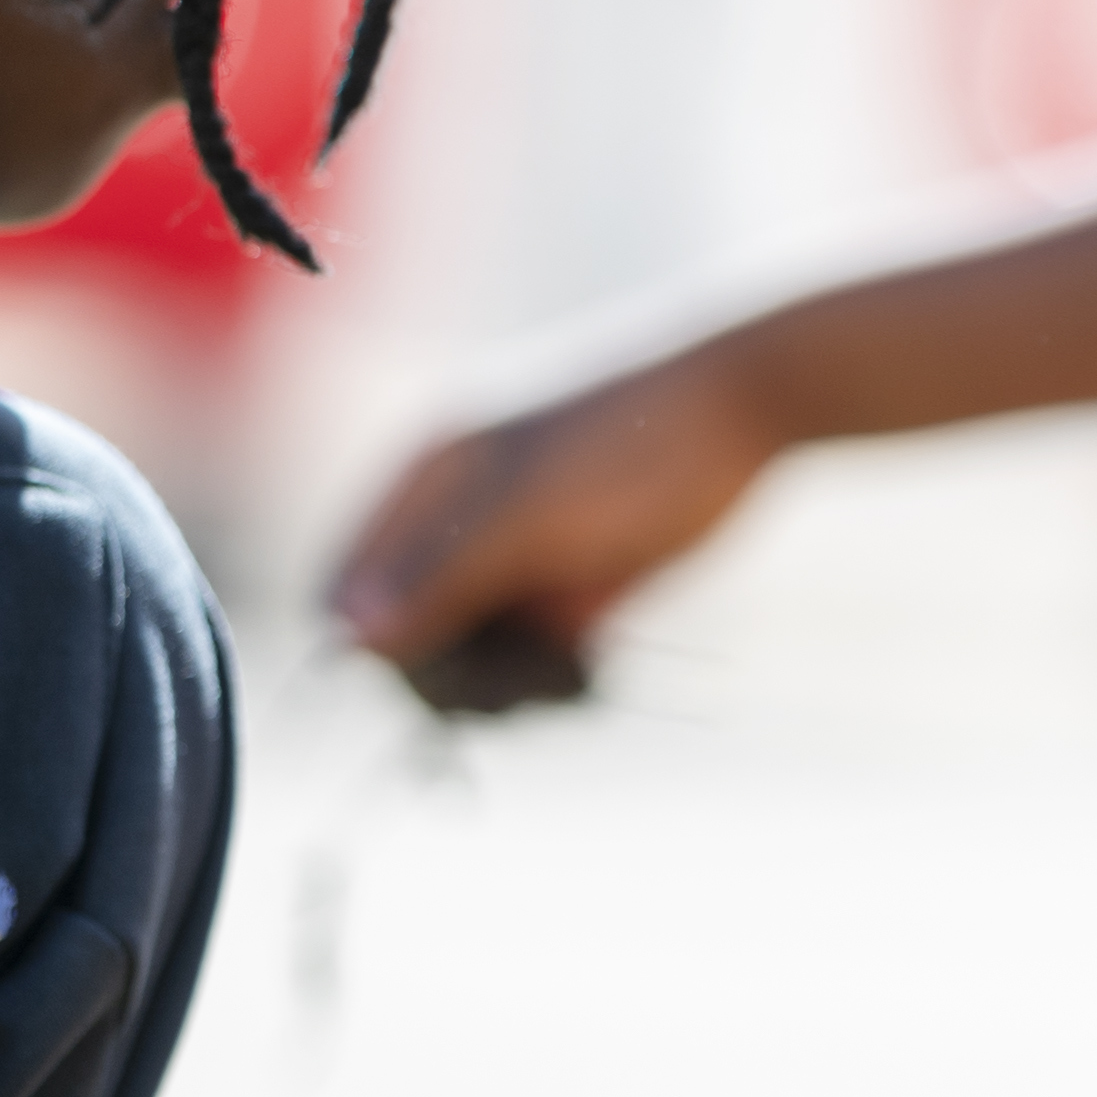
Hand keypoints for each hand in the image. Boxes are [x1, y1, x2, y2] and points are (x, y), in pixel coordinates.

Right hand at [324, 343, 781, 707]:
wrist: (749, 409)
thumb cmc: (627, 442)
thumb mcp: (526, 513)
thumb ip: (440, 576)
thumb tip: (349, 638)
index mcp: (424, 483)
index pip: (347, 587)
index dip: (374, 645)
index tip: (433, 674)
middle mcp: (459, 523)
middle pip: (409, 635)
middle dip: (447, 674)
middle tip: (509, 687)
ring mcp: (517, 558)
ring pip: (473, 656)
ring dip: (502, 687)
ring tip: (557, 678)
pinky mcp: (575, 591)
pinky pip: (534, 660)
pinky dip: (550, 682)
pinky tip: (580, 681)